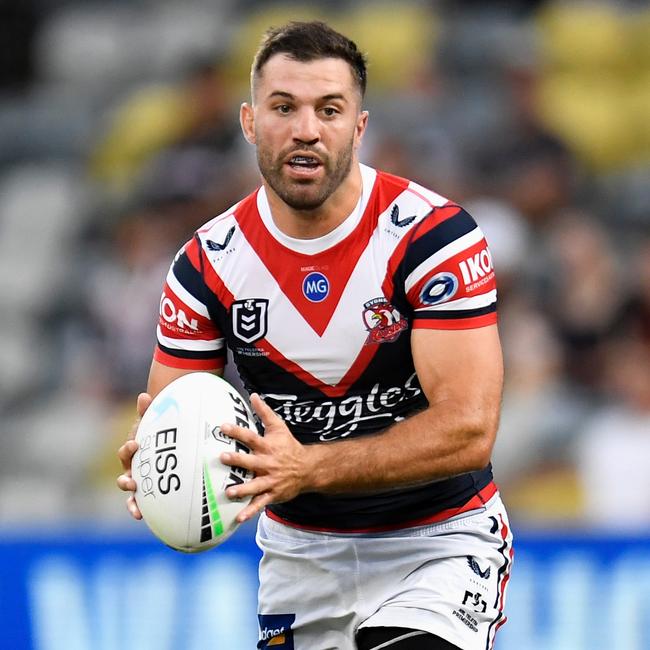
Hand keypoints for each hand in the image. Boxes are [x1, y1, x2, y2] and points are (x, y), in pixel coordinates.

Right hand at [116, 392, 151, 519]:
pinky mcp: (148, 494)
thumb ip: (149, 411)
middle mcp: (133, 469)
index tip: (136, 444)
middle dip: (125, 480)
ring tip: (135, 508)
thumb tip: (144, 395)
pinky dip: (139, 511)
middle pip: (125, 475)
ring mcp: (140, 483)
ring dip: (131, 501)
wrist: (169, 443)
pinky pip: (142, 505)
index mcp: (133, 453)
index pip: (126, 452)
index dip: (128, 449)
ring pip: (131, 494)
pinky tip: (142, 518)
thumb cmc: (160, 432)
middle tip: (132, 480)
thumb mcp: (156, 422)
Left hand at [219, 393, 313, 522]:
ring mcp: (270, 480)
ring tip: (229, 492)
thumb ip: (264, 412)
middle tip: (223, 457)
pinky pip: (260, 504)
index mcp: (268, 446)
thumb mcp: (279, 427)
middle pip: (251, 461)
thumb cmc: (289, 446)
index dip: (238, 432)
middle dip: (237, 460)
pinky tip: (238, 518)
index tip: (223, 427)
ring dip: (242, 489)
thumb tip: (253, 395)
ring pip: (255, 486)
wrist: (308, 468)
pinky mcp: (272, 494)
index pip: (251, 437)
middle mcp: (268, 463)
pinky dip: (250, 511)